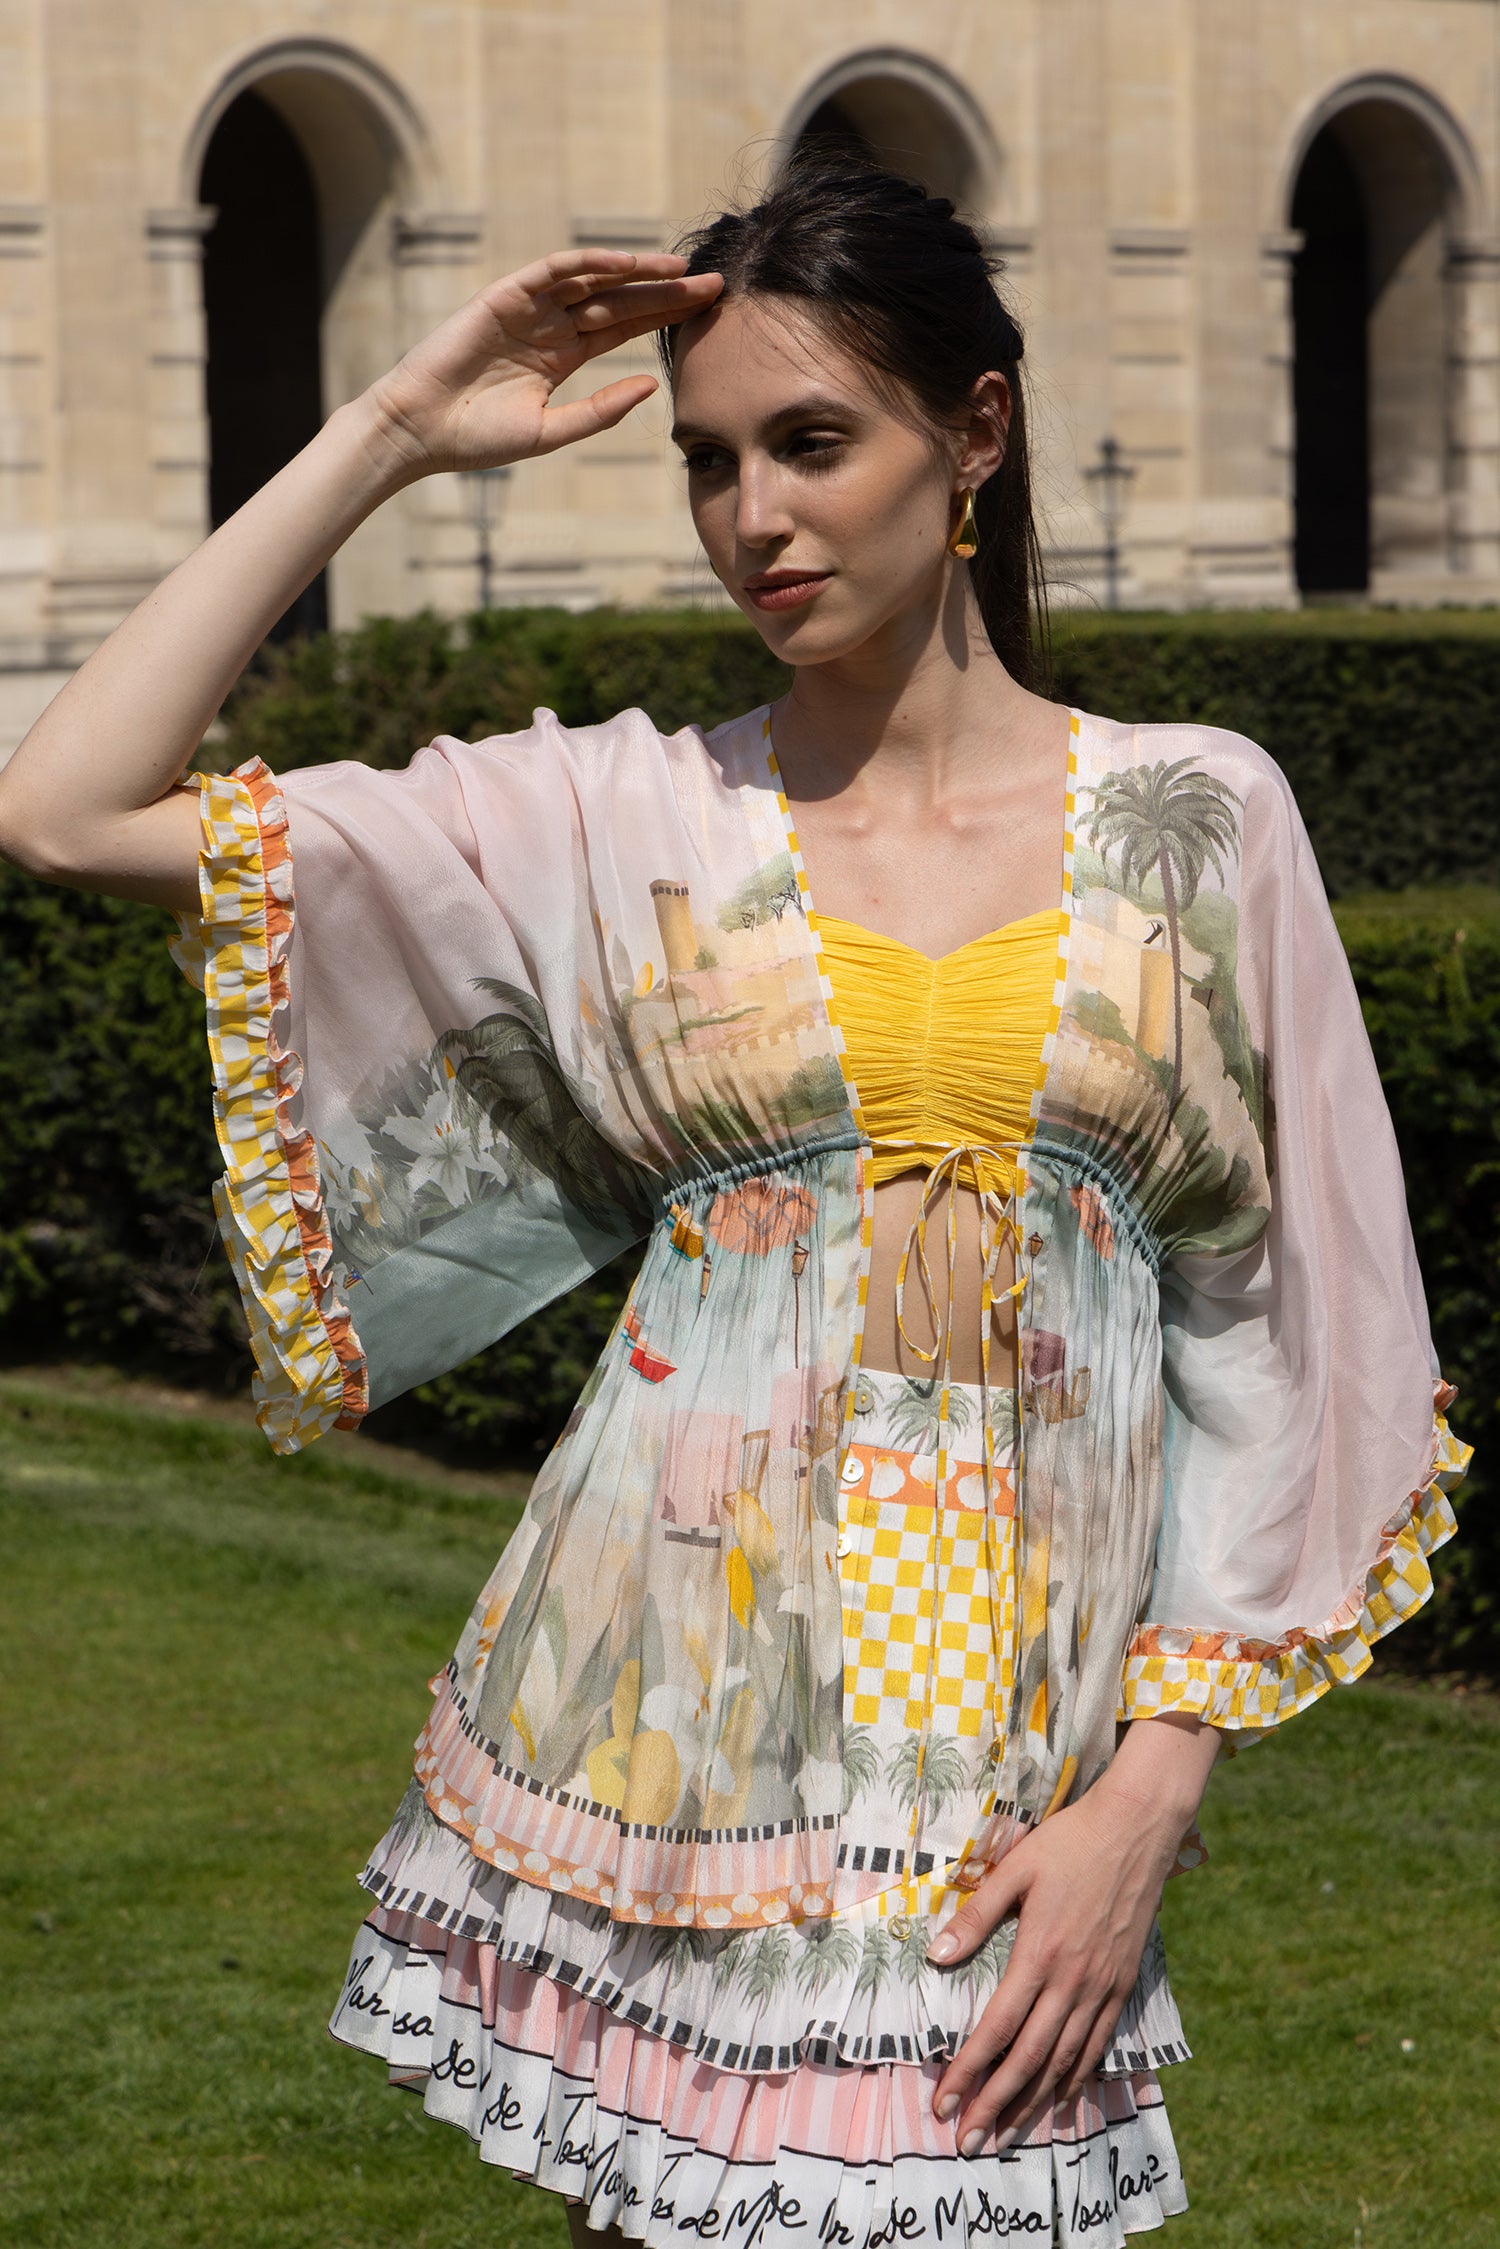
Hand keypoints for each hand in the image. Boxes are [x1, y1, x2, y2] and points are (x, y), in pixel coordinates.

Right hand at [362, 249, 723, 480]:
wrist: (422, 430)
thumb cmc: (478, 438)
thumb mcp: (552, 431)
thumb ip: (600, 411)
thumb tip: (651, 386)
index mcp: (564, 356)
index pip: (626, 328)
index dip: (665, 317)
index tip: (709, 311)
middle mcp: (552, 326)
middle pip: (620, 300)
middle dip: (666, 291)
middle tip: (714, 283)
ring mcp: (530, 308)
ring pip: (594, 280)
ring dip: (637, 271)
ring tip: (681, 269)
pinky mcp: (505, 295)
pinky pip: (554, 270)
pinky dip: (589, 263)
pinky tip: (626, 263)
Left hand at [928, 1718, 1217, 2150]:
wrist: (1137, 1830)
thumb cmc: (1070, 1843)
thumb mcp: (1016, 1869)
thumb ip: (976, 1916)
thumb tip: (936, 1957)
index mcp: (1039, 1953)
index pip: (996, 2028)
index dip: (968, 2071)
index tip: (944, 2103)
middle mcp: (1071, 1981)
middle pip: (1028, 2059)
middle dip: (995, 2104)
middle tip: (968, 2141)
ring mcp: (1101, 1986)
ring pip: (1063, 2061)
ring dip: (1032, 2102)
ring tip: (1006, 2134)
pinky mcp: (1122, 1984)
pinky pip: (1098, 2043)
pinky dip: (1076, 2076)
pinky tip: (1060, 2097)